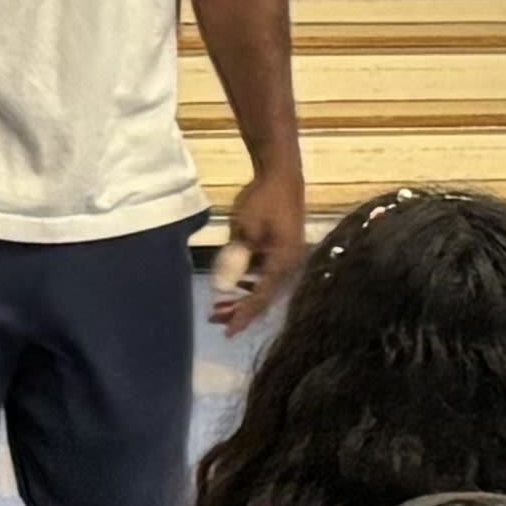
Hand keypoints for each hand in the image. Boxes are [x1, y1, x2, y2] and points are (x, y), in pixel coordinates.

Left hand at [211, 166, 307, 332]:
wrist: (280, 174)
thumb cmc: (262, 199)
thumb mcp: (244, 229)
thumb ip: (235, 259)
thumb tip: (224, 287)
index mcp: (283, 261)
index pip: (261, 297)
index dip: (244, 315)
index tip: (229, 330)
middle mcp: (289, 264)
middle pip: (264, 296)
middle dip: (241, 310)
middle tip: (216, 320)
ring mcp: (287, 257)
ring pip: (263, 286)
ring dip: (243, 297)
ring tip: (220, 308)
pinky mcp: (281, 250)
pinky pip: (265, 274)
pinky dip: (249, 283)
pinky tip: (234, 287)